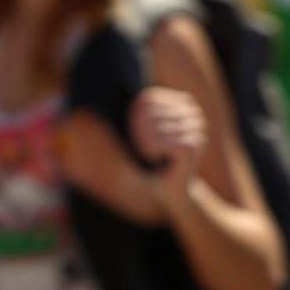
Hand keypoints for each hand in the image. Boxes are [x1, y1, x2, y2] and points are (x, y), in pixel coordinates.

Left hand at [128, 87, 207, 208]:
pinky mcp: (191, 147)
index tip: (141, 135)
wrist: (170, 190)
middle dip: (140, 134)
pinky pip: (159, 144)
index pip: (148, 99)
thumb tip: (93, 110)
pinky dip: (151, 153)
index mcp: (183, 102)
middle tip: (146, 150)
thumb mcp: (142, 132)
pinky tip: (159, 160)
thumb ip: (133, 115)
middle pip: (150, 114)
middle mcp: (193, 113)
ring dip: (146, 146)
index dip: (135, 118)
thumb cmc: (152, 160)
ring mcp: (196, 129)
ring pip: (154, 130)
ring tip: (154, 156)